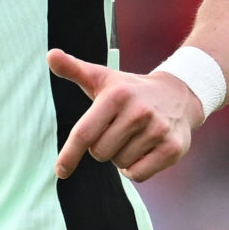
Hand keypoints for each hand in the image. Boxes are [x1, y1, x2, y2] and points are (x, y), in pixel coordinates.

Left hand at [48, 48, 201, 182]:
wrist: (178, 94)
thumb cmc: (129, 90)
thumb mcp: (102, 77)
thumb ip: (73, 69)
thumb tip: (50, 55)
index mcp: (116, 95)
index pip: (84, 133)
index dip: (69, 154)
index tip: (60, 171)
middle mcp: (138, 112)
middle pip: (100, 153)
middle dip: (102, 148)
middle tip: (116, 130)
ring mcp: (157, 130)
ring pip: (120, 164)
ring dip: (120, 157)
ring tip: (133, 136)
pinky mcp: (172, 148)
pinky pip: (139, 174)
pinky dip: (135, 170)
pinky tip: (143, 151)